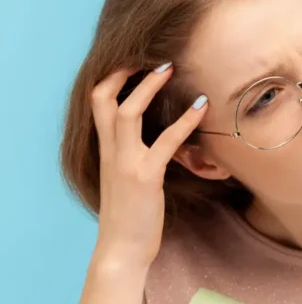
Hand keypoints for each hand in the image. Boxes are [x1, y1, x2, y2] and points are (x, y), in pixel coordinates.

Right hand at [90, 66, 207, 270]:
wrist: (121, 250)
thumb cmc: (129, 219)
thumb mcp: (126, 181)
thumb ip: (133, 159)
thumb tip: (155, 145)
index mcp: (105, 151)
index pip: (97, 102)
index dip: (112, 77)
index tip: (133, 60)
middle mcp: (111, 152)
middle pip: (104, 98)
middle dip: (124, 71)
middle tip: (151, 54)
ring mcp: (126, 163)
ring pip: (128, 112)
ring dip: (148, 85)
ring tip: (171, 67)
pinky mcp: (145, 177)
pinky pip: (165, 142)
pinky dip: (184, 122)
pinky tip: (201, 108)